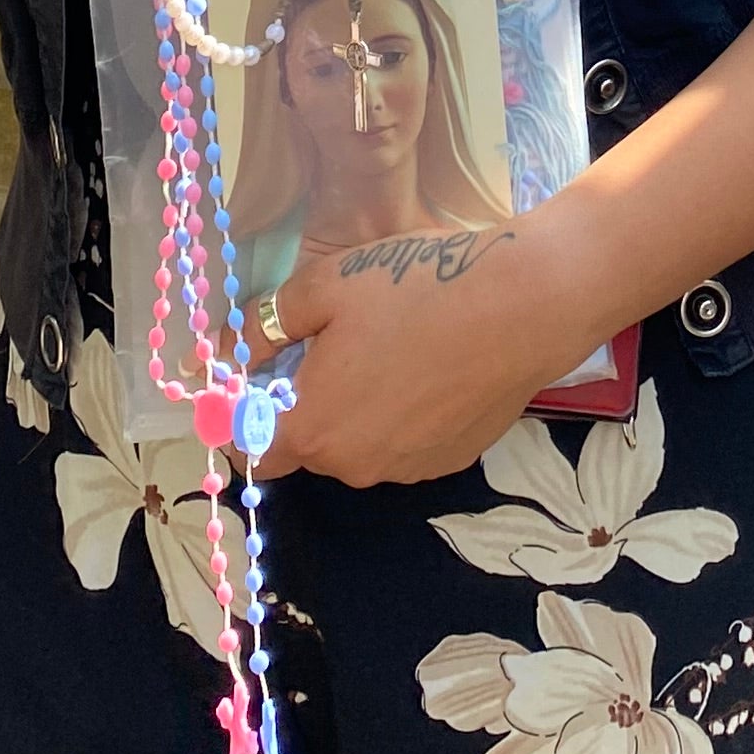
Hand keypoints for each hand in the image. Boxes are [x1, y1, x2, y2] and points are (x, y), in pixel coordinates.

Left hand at [251, 210, 612, 487]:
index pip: (257, 450)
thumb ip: (266, 323)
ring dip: (362, 409)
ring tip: (394, 346)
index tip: (271, 376)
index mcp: (314, 428)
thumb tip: (230, 347)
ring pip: (362, 444)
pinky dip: (406, 414)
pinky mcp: (452, 459)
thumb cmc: (415, 286)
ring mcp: (408, 468)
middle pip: (313, 444)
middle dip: (313, 403)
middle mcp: (355, 464)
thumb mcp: (327, 285)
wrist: (523, 303)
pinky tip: (432, 363)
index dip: (254, 415)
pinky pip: (407, 442)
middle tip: (339, 343)